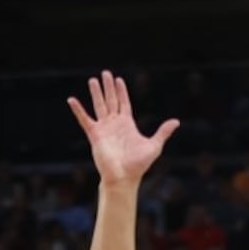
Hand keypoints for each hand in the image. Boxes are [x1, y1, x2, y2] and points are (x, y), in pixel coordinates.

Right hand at [66, 70, 178, 188]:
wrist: (124, 177)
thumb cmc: (139, 164)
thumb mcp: (154, 145)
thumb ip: (163, 132)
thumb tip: (176, 121)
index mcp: (127, 124)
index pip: (124, 103)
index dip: (121, 91)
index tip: (119, 80)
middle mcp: (115, 124)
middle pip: (111, 100)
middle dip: (108, 87)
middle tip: (106, 73)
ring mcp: (104, 128)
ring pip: (99, 106)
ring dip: (96, 93)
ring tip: (93, 80)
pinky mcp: (95, 134)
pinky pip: (84, 119)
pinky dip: (78, 110)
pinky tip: (72, 99)